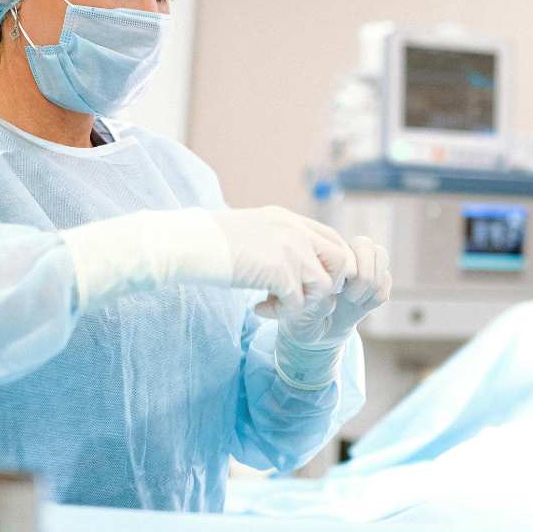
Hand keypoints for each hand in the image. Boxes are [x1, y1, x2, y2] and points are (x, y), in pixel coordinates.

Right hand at [211, 206, 354, 311]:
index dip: (330, 265)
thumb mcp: (254, 230)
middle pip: (341, 261)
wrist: (191, 243)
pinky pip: (298, 303)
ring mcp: (291, 250)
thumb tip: (292, 263)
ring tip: (275, 303)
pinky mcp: (280, 271)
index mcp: (290, 220)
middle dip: (326, 284)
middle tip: (301, 294)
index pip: (333, 240)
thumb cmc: (211, 241)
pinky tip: (259, 307)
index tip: (309, 281)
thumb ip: (278, 240)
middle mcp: (297, 231)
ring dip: (303, 301)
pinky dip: (280, 312)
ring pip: (324, 286)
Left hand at [272, 236, 390, 389]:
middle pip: (368, 246)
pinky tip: (361, 306)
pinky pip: (387, 283)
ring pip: (381, 257)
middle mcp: (343, 257)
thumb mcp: (286, 304)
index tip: (332, 288)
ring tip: (353, 300)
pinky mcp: (372, 290)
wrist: (306, 335)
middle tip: (346, 294)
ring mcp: (360, 271)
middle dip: (362, 273)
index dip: (345, 265)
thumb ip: (291, 296)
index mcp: (323, 253)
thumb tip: (288, 295)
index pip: (341, 240)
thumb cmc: (293, 313)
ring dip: (371, 282)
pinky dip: (377, 295)